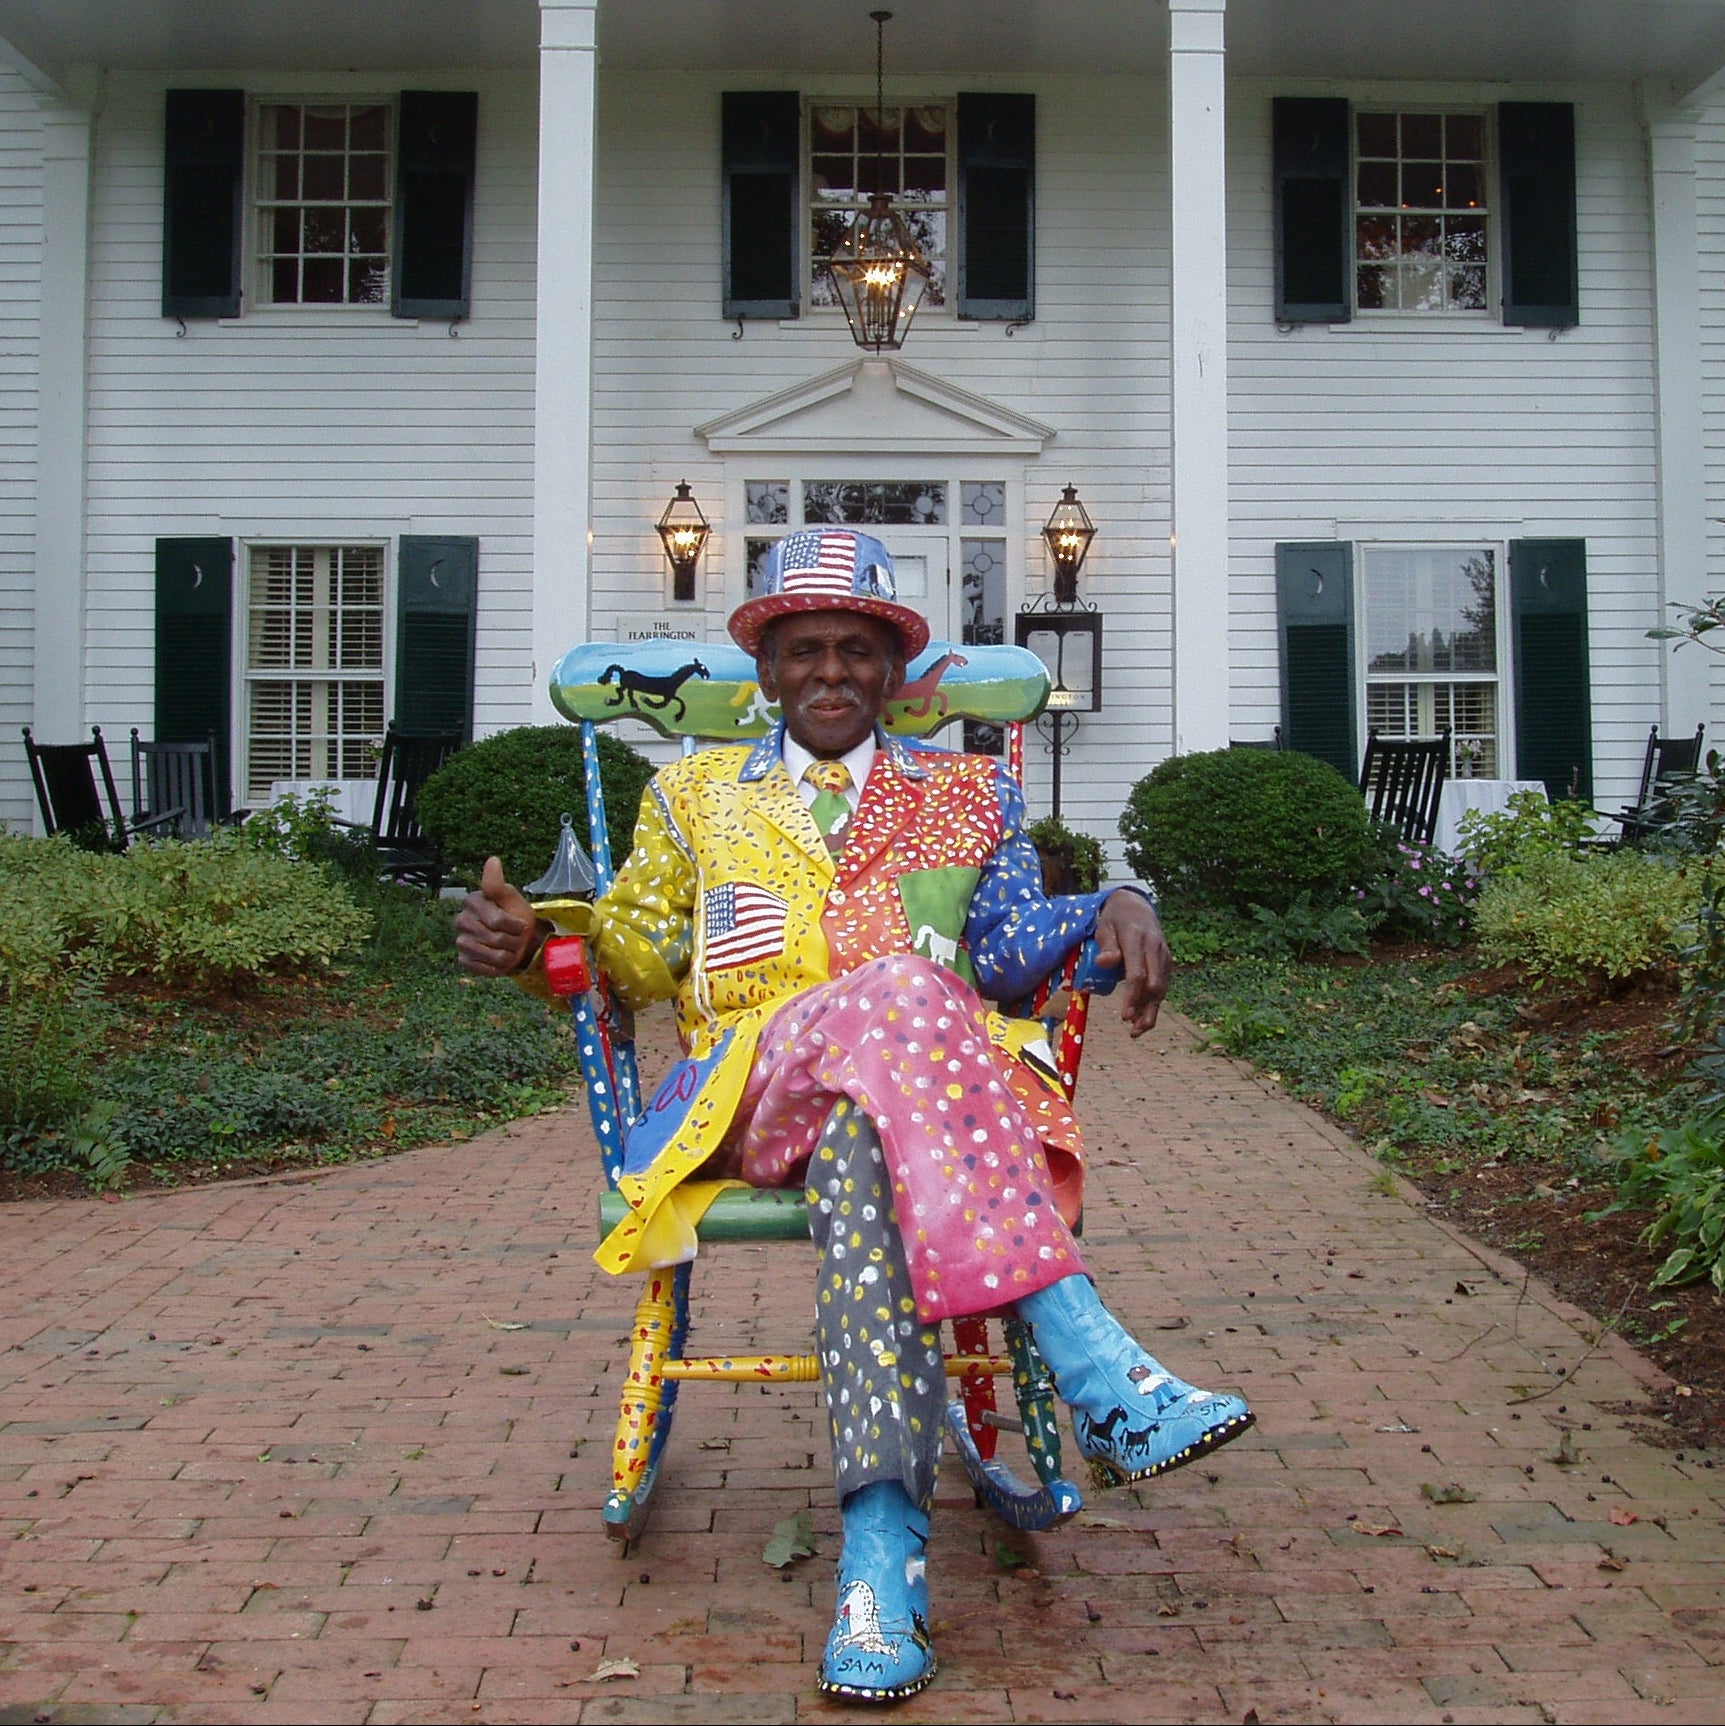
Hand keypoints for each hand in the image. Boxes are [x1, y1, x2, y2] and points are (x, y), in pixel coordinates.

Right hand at [455, 856, 543, 977]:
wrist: (518, 939)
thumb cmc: (515, 914)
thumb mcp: (512, 898)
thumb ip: (498, 884)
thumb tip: (492, 860)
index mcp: (472, 901)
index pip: (498, 921)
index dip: (515, 926)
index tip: (520, 923)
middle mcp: (461, 920)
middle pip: (496, 939)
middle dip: (514, 941)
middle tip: (516, 937)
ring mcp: (461, 941)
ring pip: (493, 956)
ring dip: (509, 954)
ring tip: (509, 947)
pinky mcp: (463, 960)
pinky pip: (485, 969)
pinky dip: (498, 967)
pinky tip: (500, 958)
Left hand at [1093, 890, 1170, 1036]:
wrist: (1136, 906)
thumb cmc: (1114, 919)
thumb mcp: (1104, 927)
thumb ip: (1105, 945)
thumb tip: (1104, 962)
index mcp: (1137, 939)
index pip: (1137, 973)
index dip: (1132, 997)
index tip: (1124, 1016)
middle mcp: (1155, 948)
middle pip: (1155, 984)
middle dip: (1144, 1009)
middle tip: (1131, 1028)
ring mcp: (1163, 955)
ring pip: (1162, 987)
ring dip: (1151, 1010)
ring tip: (1137, 1031)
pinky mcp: (1166, 961)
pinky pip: (1163, 984)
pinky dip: (1154, 1002)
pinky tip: (1143, 1017)